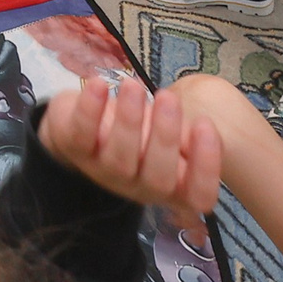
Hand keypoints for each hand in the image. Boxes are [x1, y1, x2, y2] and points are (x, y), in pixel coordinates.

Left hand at [40, 74, 223, 229]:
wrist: (87, 118)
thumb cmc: (141, 129)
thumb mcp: (169, 134)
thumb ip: (188, 138)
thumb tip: (205, 130)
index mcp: (172, 187)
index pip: (197, 196)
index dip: (206, 169)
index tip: (207, 125)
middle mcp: (139, 186)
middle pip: (157, 179)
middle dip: (165, 137)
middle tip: (169, 98)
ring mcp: (104, 172)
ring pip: (119, 157)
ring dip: (128, 120)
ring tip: (134, 86)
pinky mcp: (75, 149)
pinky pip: (81, 135)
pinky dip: (89, 109)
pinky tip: (100, 85)